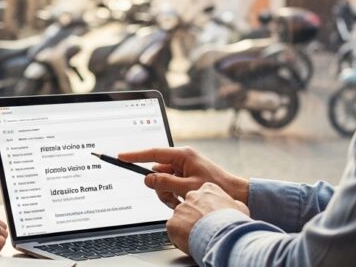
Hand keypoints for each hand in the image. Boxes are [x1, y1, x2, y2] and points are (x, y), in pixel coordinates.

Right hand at [118, 146, 247, 208]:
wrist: (234, 193)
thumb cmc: (216, 186)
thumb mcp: (188, 187)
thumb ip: (166, 183)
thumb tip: (147, 178)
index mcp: (183, 155)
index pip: (153, 153)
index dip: (136, 156)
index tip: (121, 156)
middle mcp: (181, 159)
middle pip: (157, 172)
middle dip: (160, 188)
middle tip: (172, 198)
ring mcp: (183, 168)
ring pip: (162, 182)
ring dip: (167, 195)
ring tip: (181, 202)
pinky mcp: (185, 177)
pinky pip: (170, 186)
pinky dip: (173, 196)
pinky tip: (184, 202)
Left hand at [167, 183, 248, 252]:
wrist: (222, 235)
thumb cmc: (232, 221)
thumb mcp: (239, 208)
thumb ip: (232, 204)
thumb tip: (234, 206)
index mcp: (208, 189)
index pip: (203, 196)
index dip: (207, 208)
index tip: (211, 216)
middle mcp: (191, 196)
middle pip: (190, 207)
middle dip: (195, 217)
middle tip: (204, 228)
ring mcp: (180, 208)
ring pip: (181, 219)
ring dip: (187, 227)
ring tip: (199, 237)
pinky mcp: (172, 222)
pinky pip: (174, 230)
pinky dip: (180, 237)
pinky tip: (191, 241)